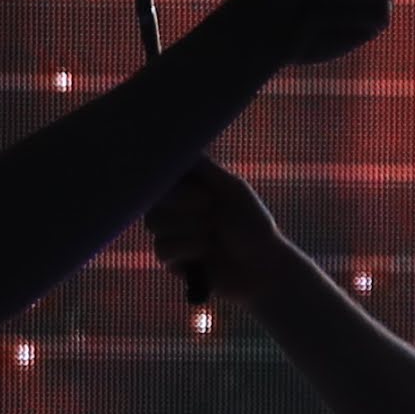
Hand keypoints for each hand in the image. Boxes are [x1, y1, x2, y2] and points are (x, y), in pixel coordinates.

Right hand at [146, 155, 281, 286]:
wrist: (261, 268)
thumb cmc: (253, 226)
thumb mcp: (233, 189)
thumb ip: (205, 168)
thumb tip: (179, 145)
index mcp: (189, 185)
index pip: (161, 173)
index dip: (170, 178)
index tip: (193, 184)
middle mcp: (176, 206)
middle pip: (153, 197)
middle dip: (183, 201)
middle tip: (210, 206)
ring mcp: (171, 232)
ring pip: (154, 222)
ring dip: (189, 227)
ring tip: (213, 234)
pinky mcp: (171, 259)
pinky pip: (162, 248)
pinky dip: (187, 248)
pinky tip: (206, 253)